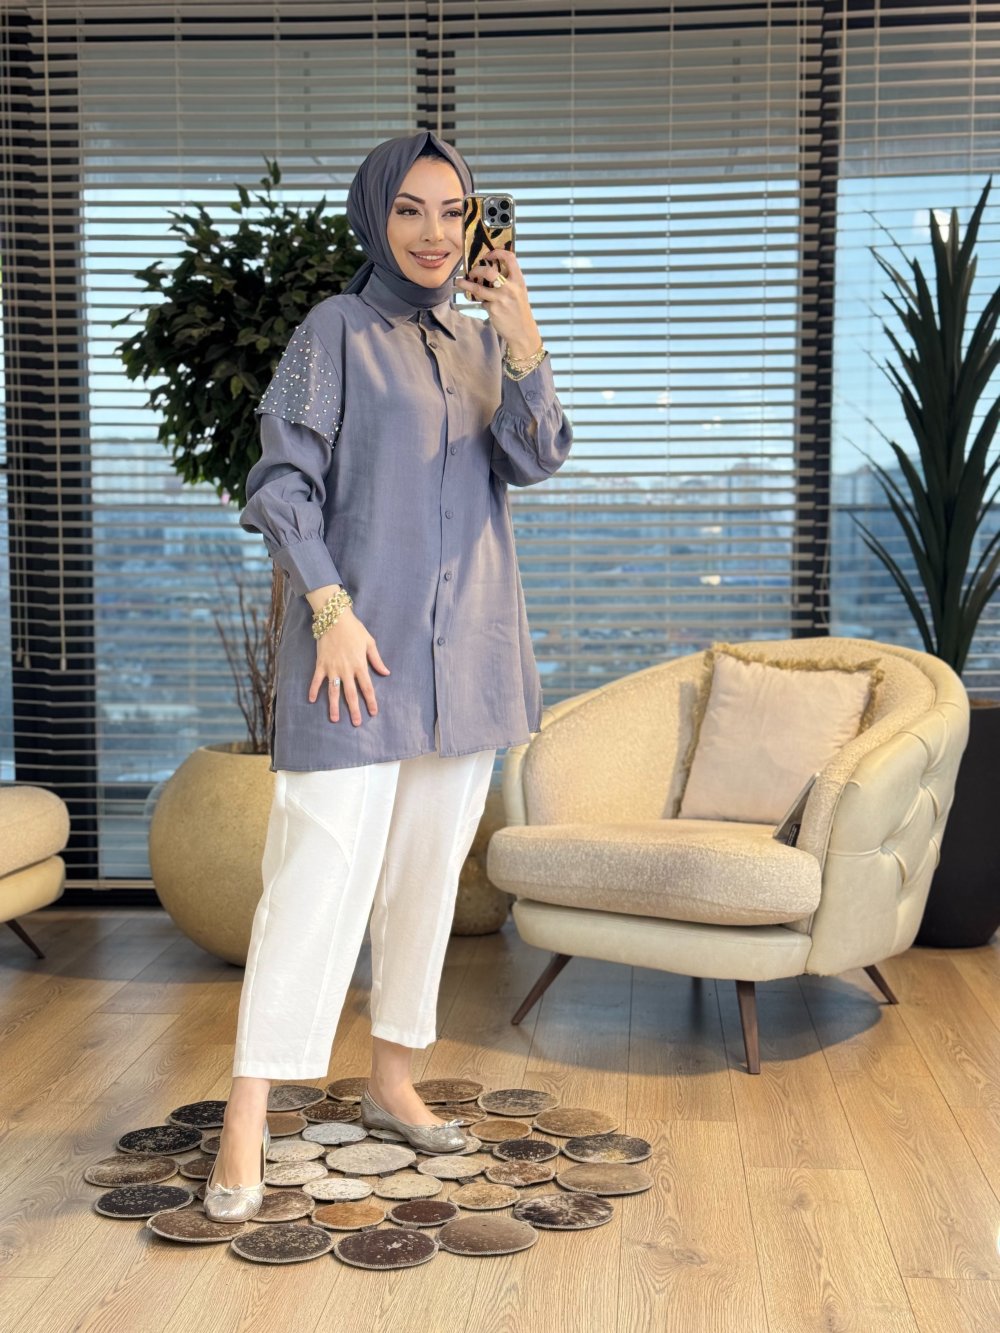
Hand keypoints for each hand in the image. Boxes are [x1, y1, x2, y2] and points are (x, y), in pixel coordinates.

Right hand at [309, 607, 389, 725]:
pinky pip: (316, 680)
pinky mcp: (321, 664)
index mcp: (360, 665)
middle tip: (355, 723)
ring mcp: (332, 668)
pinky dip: (313, 690)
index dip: (371, 701)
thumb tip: (386, 673)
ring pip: (333, 691)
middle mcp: (346, 669)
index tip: (373, 712)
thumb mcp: (370, 643)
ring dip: (333, 706)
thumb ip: (376, 660)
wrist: (335, 618)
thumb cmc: (354, 629)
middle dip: (354, 709)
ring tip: (334, 719)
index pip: (367, 687)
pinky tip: (311, 700)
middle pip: (351, 694)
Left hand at [453, 248, 541, 359]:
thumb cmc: (519, 310)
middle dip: (477, 270)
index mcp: (518, 280)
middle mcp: (510, 288)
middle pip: (489, 272)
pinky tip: (482, 302)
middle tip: (472, 272)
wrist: (522, 332)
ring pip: (478, 289)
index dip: (497, 252)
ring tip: (459, 282)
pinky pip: (482, 301)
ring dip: (466, 284)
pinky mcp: (493, 310)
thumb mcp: (519, 292)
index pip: (510, 258)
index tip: (488, 255)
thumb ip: (508, 281)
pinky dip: (480, 301)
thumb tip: (490, 271)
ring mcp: (500, 299)